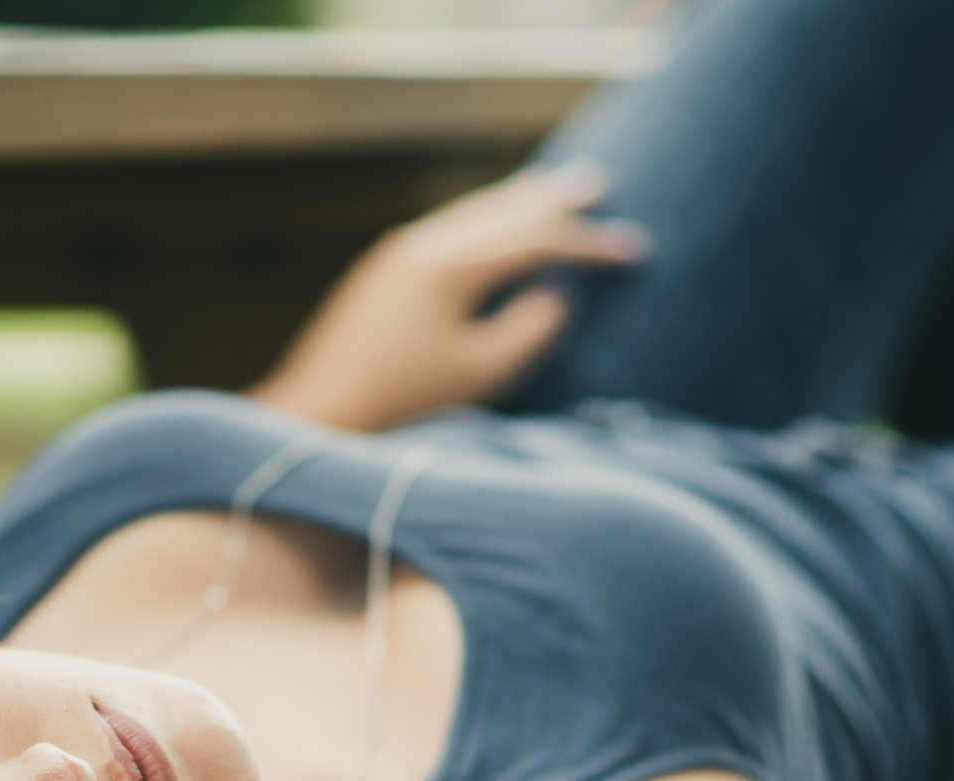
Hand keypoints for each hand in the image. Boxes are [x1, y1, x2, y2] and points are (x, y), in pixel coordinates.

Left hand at [248, 163, 649, 432]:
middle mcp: (421, 246)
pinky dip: (483, 224)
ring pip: (471, 214)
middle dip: (554, 200)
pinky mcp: (382, 277)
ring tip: (550, 191)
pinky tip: (492, 233)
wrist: (318, 421)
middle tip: (598, 185)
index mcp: (449, 266)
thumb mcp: (480, 376)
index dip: (589, 245)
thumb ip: (527, 329)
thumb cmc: (403, 408)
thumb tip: (556, 296)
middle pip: (502, 209)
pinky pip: (448, 232)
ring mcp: (396, 257)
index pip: (536, 239)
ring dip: (516, 204)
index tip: (634, 251)